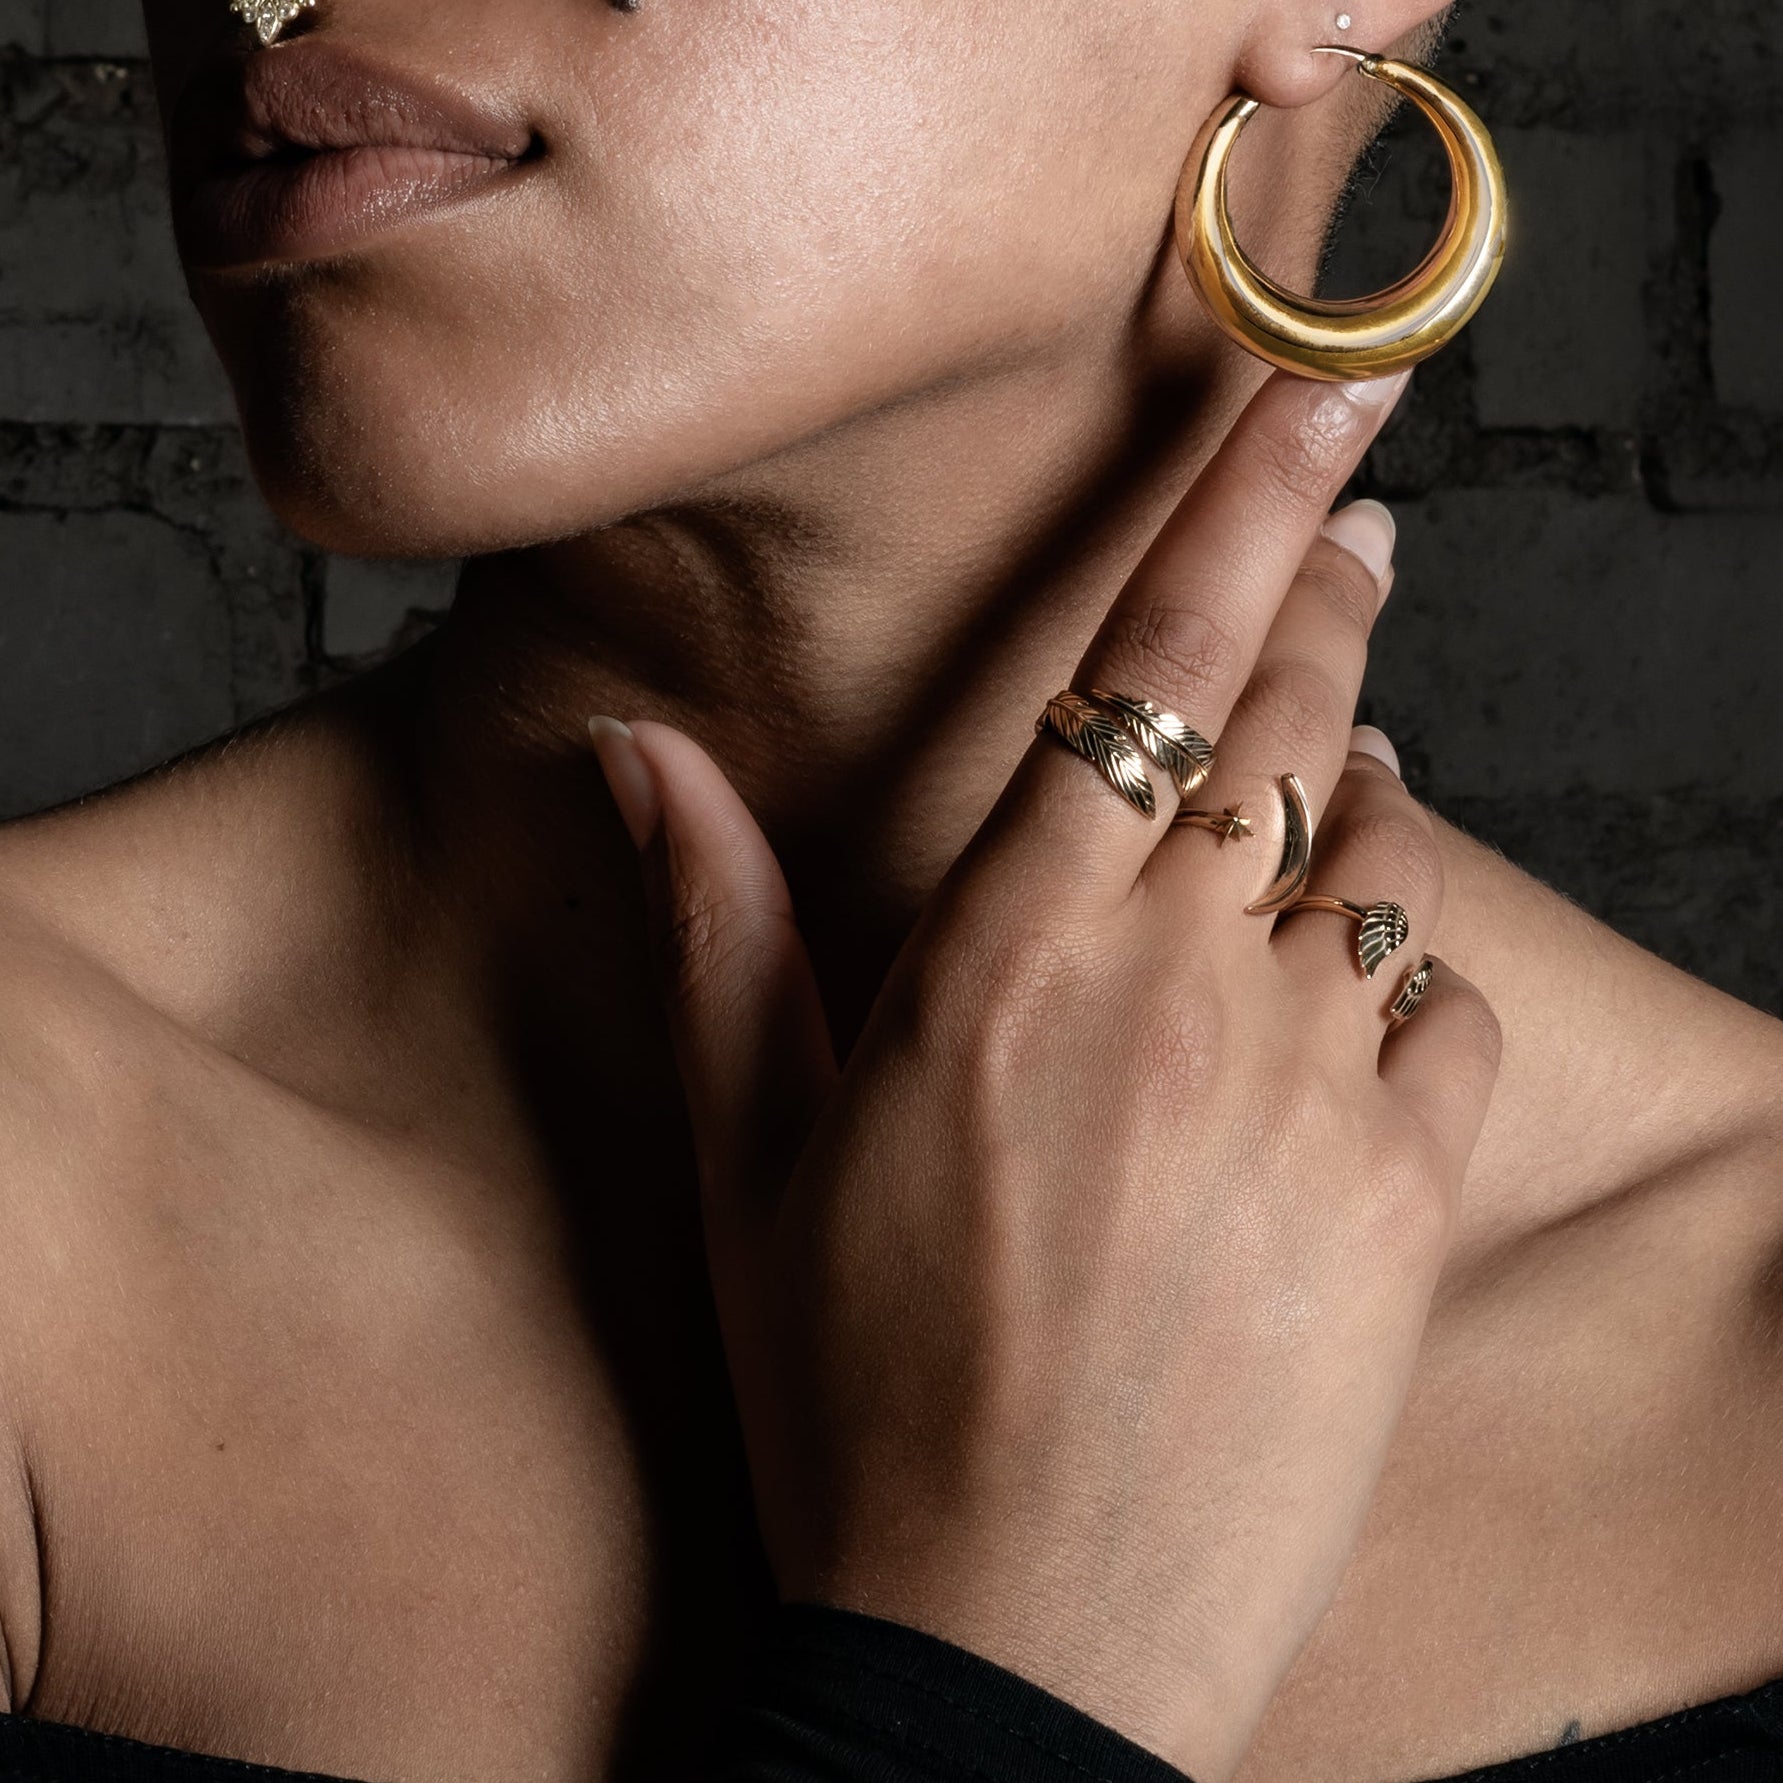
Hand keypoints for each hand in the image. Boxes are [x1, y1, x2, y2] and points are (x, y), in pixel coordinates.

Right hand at [590, 371, 1500, 1782]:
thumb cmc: (856, 1392)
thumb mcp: (749, 1153)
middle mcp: (1176, 985)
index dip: (1241, 503)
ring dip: (1358, 801)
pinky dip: (1407, 983)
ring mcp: (1307, 1089)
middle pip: (1294, 713)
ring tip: (1324, 799)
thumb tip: (633, 757)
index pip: (1150, 663)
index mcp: (1008, 951)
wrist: (1012, 1645)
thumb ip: (716, 920)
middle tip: (1358, 519)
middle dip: (1329, 592)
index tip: (1317, 393)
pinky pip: (1445, 1013)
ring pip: (1384, 855)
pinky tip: (1344, 1018)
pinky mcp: (1404, 1200)